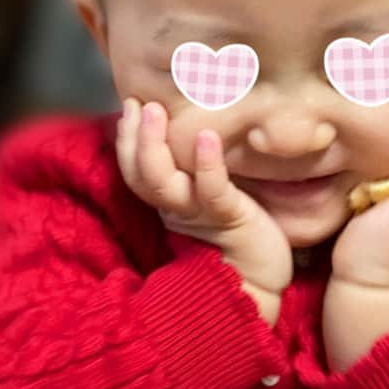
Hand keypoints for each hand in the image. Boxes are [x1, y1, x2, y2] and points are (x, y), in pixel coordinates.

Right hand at [115, 97, 292, 322]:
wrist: (260, 285)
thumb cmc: (242, 236)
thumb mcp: (215, 195)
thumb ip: (199, 169)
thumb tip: (198, 126)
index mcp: (170, 202)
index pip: (135, 170)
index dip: (128, 140)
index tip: (128, 105)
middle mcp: (176, 208)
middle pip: (140, 175)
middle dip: (133, 138)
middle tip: (134, 103)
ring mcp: (199, 214)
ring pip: (162, 182)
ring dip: (154, 145)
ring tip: (155, 112)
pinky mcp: (228, 218)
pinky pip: (212, 190)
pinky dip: (206, 164)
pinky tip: (206, 138)